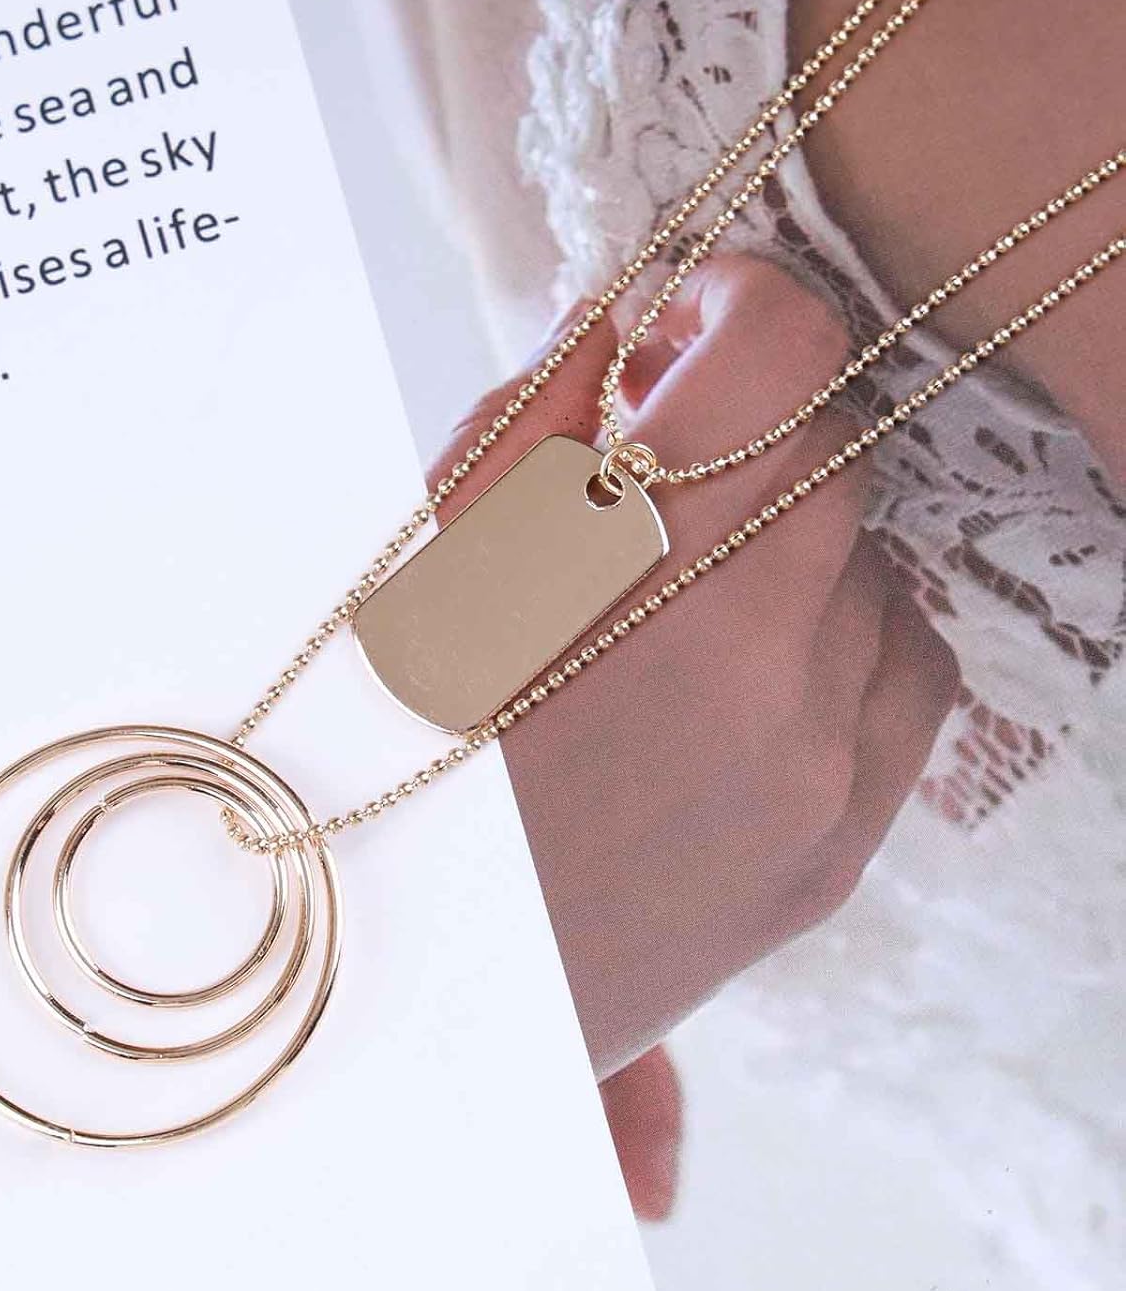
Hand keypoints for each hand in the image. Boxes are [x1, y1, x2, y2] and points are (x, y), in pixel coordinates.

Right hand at [430, 257, 959, 1079]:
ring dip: (800, 545)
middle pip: (836, 451)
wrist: (402, 986)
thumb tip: (638, 322)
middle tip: (662, 479)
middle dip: (751, 437)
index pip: (786, 350)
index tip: (691, 329)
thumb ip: (534, 420)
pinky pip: (908, 677)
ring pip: (879, 565)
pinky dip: (846, 643)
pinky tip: (750, 674)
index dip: (741, 304)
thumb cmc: (383, 767)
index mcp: (629, 562)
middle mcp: (752, 657)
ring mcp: (813, 763)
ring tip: (689, 600)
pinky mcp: (838, 847)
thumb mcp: (418, 568)